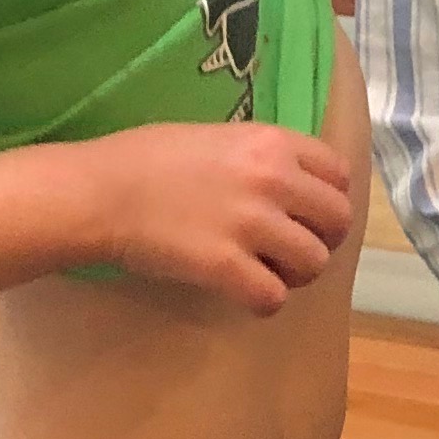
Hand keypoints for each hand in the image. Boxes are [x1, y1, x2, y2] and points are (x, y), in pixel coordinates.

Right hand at [80, 122, 354, 312]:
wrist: (98, 192)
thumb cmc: (145, 159)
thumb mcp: (216, 136)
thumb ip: (261, 156)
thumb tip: (293, 181)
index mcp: (272, 142)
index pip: (339, 174)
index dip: (327, 198)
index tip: (307, 213)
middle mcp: (272, 179)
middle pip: (337, 221)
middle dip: (321, 239)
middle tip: (290, 249)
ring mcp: (251, 224)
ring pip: (315, 263)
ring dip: (295, 273)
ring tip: (265, 270)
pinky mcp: (226, 266)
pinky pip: (274, 297)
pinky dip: (263, 301)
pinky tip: (243, 292)